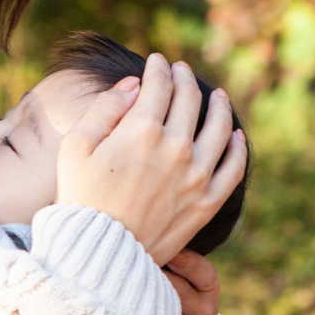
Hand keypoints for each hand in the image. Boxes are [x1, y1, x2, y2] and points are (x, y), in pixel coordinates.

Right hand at [55, 54, 247, 266]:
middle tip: (181, 71)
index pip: (159, 84)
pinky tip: (236, 136)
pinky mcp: (207, 202)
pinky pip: (234, 167)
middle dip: (184, 78)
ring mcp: (197, 175)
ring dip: (218, 104)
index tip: (156, 62)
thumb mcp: (76, 146)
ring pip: (218, 126)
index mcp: (142, 129)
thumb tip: (134, 84)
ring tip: (217, 95)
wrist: (101, 252)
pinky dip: (238, 146)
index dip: (158, 68)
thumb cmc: (80, 197)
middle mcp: (176, 147)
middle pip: (189, 99)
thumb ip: (104, 107)